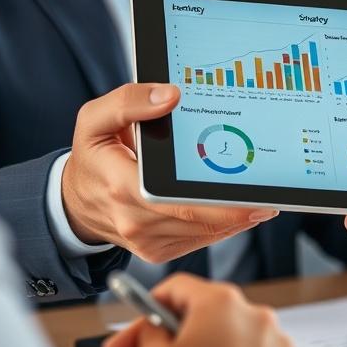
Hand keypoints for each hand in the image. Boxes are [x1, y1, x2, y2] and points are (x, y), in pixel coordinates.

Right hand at [62, 83, 277, 261]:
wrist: (75, 200)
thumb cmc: (92, 156)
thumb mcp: (95, 119)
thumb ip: (128, 101)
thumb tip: (169, 95)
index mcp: (122, 188)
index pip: (182, 202)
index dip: (223, 203)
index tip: (255, 193)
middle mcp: (135, 221)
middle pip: (201, 221)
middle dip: (240, 211)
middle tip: (271, 196)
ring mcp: (147, 242)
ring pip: (205, 234)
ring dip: (236, 219)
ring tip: (261, 199)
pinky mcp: (157, 250)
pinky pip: (199, 241)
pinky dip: (221, 226)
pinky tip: (237, 209)